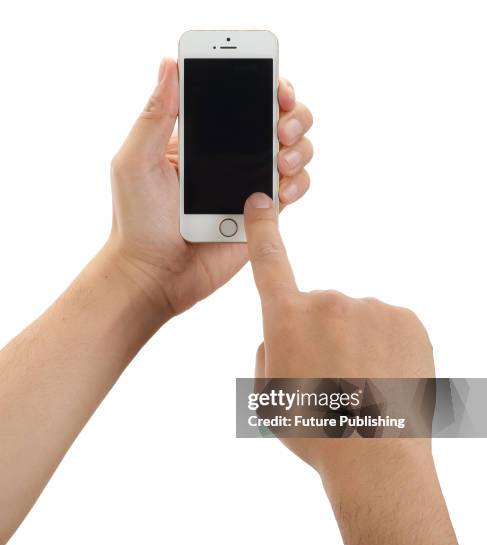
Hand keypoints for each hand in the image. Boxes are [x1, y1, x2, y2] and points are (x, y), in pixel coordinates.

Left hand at [108, 58, 312, 319]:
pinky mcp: (262, 216)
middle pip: (279, 120)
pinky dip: (298, 183)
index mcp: (202, 138)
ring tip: (282, 160)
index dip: (265, 84)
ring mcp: (249, 186)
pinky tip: (283, 189)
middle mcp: (231, 157)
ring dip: (300, 147)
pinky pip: (293, 191)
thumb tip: (169, 64)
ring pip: (294, 152)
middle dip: (293, 114)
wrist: (154, 276)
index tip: (273, 84)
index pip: (241, 99)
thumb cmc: (137, 221)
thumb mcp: (136, 162)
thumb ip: (155, 116)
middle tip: (282, 127)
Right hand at [244, 192, 434, 473]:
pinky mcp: (406, 319)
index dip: (263, 229)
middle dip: (321, 335)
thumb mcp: (268, 396)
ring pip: (355, 320)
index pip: (269, 261)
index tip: (261, 201)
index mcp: (287, 318)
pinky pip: (387, 325)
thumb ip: (270, 351)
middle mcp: (328, 303)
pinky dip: (384, 346)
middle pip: (319, 309)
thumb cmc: (316, 430)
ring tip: (361, 386)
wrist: (376, 458)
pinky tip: (384, 379)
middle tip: (331, 379)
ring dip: (355, 343)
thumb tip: (284, 333)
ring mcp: (370, 308)